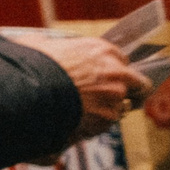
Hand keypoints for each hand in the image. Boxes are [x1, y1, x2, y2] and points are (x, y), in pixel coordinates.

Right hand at [4, 31, 147, 140]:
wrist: (30, 91)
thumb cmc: (32, 65)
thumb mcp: (40, 45)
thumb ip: (53, 47)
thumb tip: (42, 47)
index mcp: (102, 50)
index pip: (122, 61)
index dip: (113, 70)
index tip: (105, 77)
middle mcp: (116, 71)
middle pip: (139, 84)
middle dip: (131, 91)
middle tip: (113, 98)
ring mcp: (115, 96)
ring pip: (122, 106)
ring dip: (108, 110)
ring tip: (86, 113)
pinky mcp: (108, 117)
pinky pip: (107, 123)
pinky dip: (96, 124)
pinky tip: (79, 122)